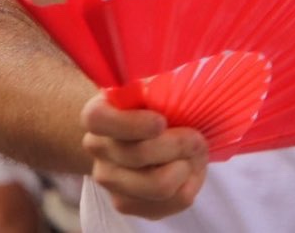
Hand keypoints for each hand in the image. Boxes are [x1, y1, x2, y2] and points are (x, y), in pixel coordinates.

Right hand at [79, 90, 207, 220]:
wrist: (142, 138)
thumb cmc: (153, 109)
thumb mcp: (154, 89)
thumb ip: (161, 90)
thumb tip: (182, 95)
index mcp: (97, 115)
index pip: (99, 120)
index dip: (132, 124)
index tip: (162, 122)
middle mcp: (96, 148)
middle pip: (138, 155)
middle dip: (179, 145)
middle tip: (197, 137)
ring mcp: (109, 180)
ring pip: (158, 185)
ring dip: (187, 167)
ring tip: (194, 154)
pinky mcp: (127, 204)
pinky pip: (169, 203)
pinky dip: (189, 186)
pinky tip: (188, 171)